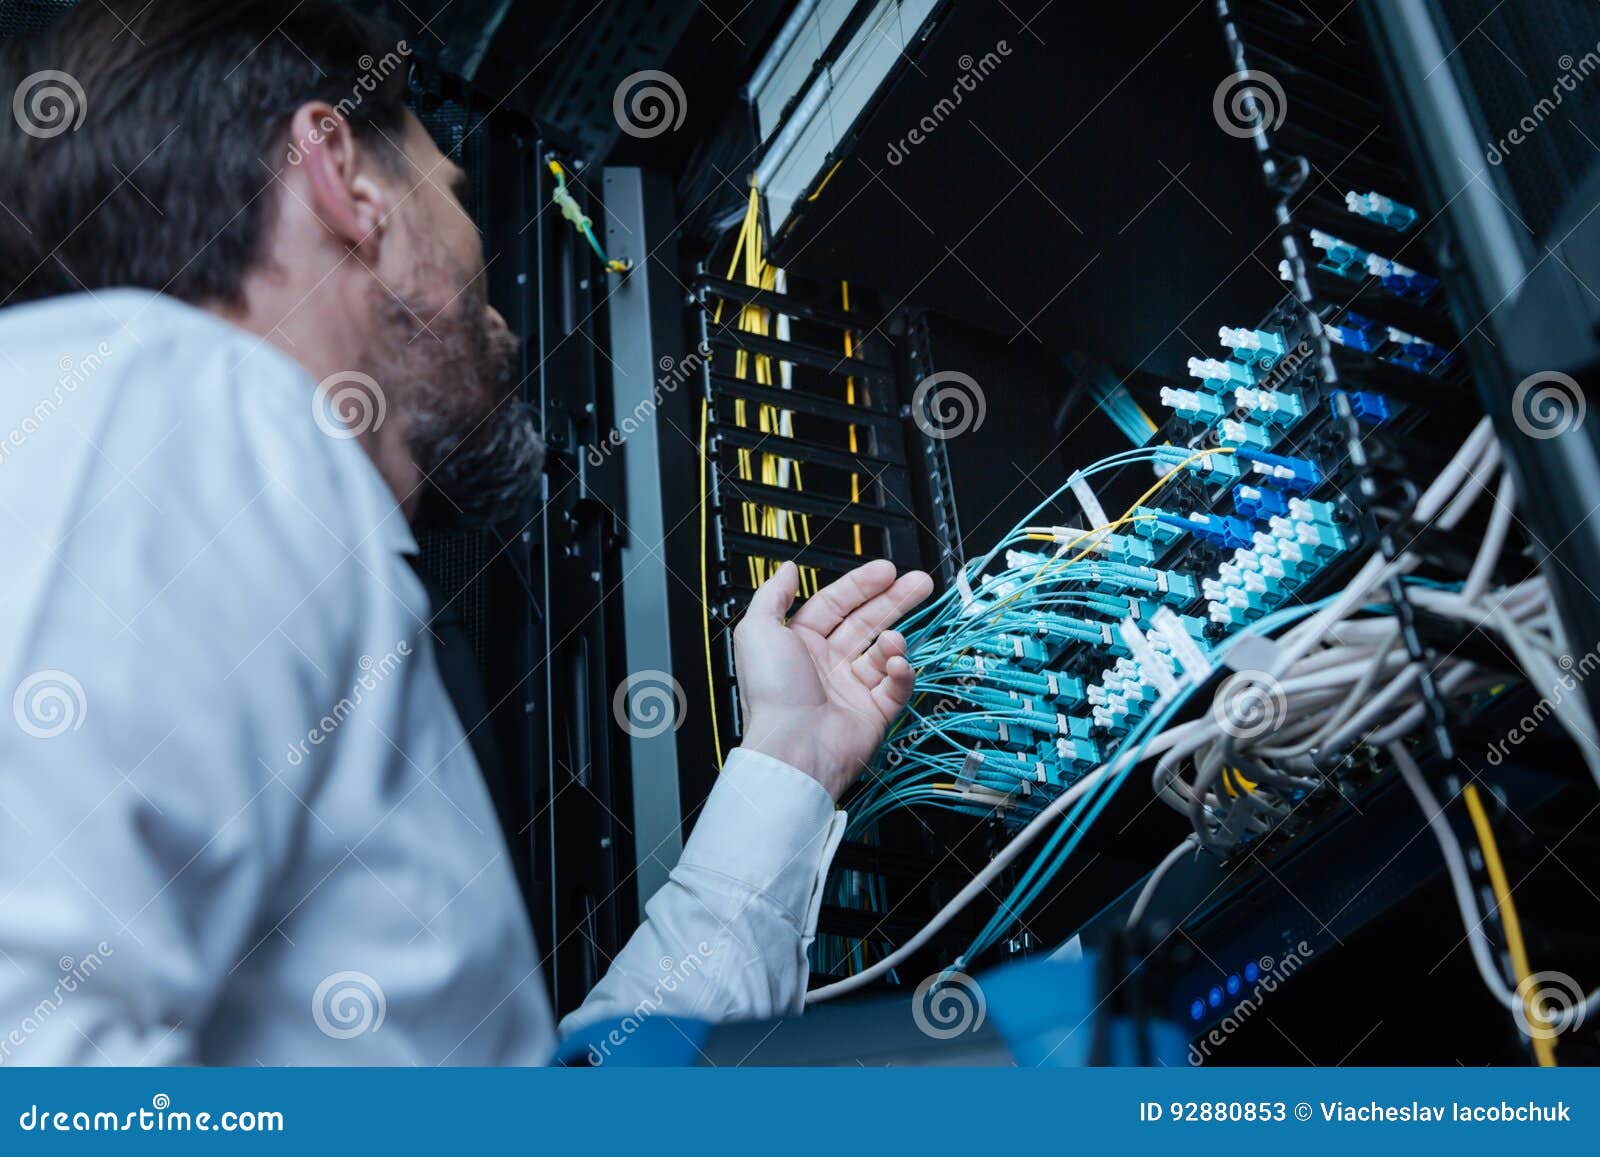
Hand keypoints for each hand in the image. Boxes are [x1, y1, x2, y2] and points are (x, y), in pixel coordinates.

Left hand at [733, 559, 933, 799]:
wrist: (793, 746)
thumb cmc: (772, 693)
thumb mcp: (757, 630)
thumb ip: (773, 594)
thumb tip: (787, 569)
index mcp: (800, 643)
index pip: (836, 604)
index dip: (861, 585)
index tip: (887, 570)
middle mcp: (826, 664)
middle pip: (866, 622)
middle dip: (894, 601)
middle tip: (919, 583)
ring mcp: (851, 688)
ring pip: (884, 653)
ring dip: (893, 641)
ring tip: (893, 641)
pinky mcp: (873, 713)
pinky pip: (896, 686)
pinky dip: (901, 673)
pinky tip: (897, 664)